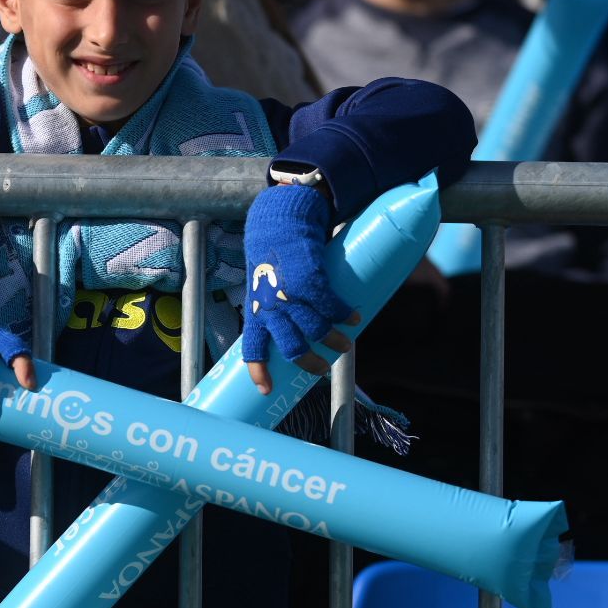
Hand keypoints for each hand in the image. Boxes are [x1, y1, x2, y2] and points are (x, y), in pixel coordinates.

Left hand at [240, 183, 359, 395]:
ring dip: (334, 342)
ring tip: (345, 345)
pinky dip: (346, 315)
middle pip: (292, 347)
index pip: (253, 347)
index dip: (259, 371)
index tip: (266, 390)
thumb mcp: (261, 280)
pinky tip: (354, 317)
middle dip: (309, 363)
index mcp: (257, 308)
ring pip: (316, 331)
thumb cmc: (271, 250)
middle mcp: (272, 305)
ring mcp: (291, 294)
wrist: (279, 217)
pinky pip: (332, 307)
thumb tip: (289, 323)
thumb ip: (272, 302)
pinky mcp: (312, 280)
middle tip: (321, 368)